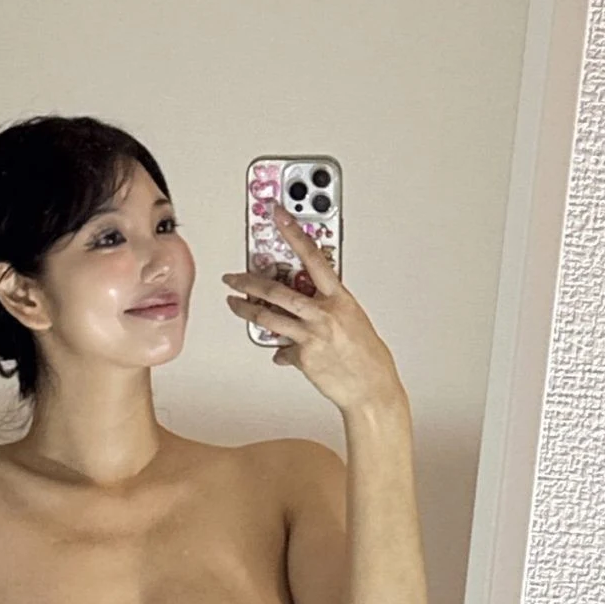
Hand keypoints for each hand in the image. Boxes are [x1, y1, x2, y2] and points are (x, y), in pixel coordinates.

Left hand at [221, 204, 403, 414]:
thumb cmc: (367, 355)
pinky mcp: (303, 357)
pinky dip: (280, 351)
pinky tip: (281, 353)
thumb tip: (307, 306)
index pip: (312, 257)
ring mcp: (311, 335)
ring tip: (234, 304)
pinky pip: (282, 349)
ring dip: (245, 310)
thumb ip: (327, 307)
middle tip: (232, 277)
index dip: (293, 233)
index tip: (279, 215)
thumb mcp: (352, 319)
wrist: (371, 388)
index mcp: (339, 298)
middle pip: (276, 290)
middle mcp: (323, 313)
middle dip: (248, 282)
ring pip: (268, 317)